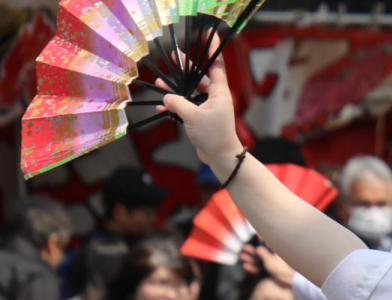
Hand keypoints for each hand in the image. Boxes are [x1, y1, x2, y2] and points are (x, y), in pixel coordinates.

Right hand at [157, 38, 243, 176]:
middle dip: (186, 68)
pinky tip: (161, 108)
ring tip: (160, 82)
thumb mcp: (192, 116)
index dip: (212, 52)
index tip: (209, 38)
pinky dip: (175, 107)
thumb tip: (166, 97)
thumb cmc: (213, 135)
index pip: (216, 67)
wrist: (221, 158)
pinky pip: (187, 108)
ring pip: (191, 94)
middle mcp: (215, 98)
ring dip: (176, 90)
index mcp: (219, 93)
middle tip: (175, 55)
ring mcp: (209, 109)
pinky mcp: (202, 119)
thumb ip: (177, 103)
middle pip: (200, 78)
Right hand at [242, 244, 296, 287]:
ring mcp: (272, 267)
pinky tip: (245, 266)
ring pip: (259, 262)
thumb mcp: (270, 259)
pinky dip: (253, 269)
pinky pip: (260, 270)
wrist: (288, 283)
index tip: (257, 234)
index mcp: (277, 253)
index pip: (269, 244)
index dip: (263, 239)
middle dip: (253, 251)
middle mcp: (275, 259)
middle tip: (244, 248)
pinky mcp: (269, 275)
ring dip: (250, 259)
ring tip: (242, 257)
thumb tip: (259, 248)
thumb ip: (263, 253)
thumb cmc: (281, 269)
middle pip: (262, 253)